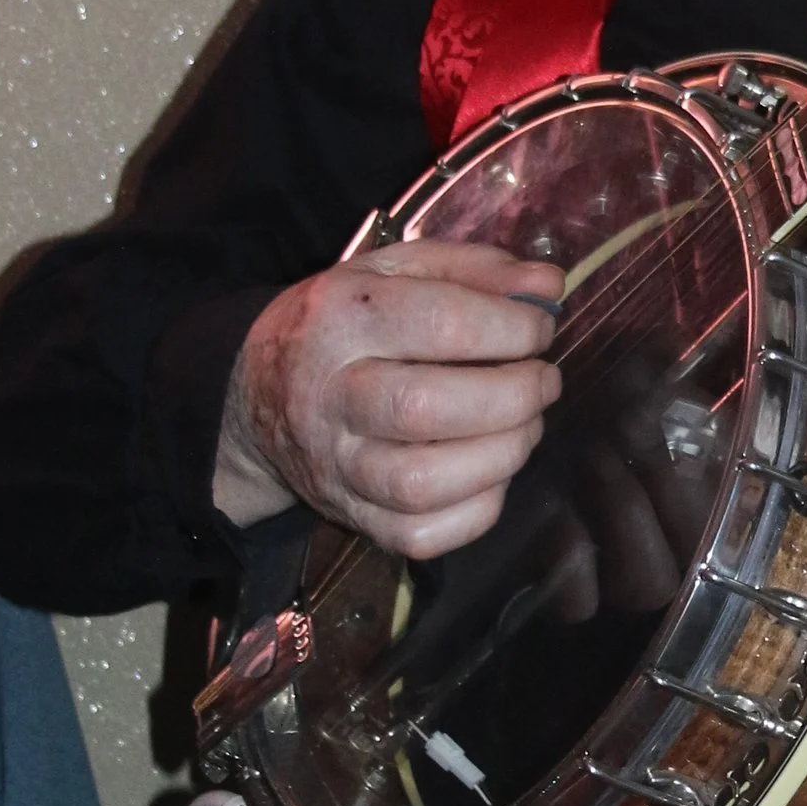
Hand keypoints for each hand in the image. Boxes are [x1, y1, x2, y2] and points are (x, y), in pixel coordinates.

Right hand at [214, 241, 564, 554]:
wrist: (258, 396)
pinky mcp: (352, 519)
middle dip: (515, 394)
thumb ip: (475, 270)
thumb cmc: (346, 325)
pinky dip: (479, 508)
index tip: (538, 330)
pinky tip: (491, 470)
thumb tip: (548, 289)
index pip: (442, 323)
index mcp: (341, 318)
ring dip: (502, 454)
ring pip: (424, 482)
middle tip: (542, 380)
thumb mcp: (394, 272)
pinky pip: (423, 534)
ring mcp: (337, 466)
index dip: (513, 328)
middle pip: (430, 407)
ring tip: (524, 425)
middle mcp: (330, 395)